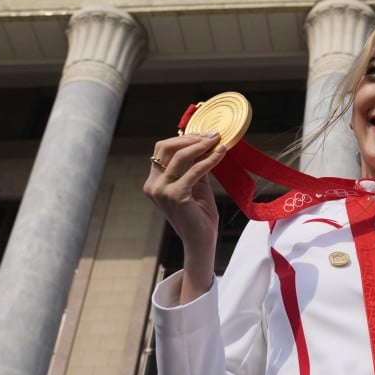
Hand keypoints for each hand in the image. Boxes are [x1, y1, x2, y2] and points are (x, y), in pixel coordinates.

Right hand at [142, 131, 226, 302]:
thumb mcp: (196, 185)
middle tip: (211, 135)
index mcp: (154, 182)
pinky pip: (195, 170)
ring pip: (180, 156)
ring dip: (201, 145)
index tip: (204, 134)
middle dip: (190, 138)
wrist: (201, 240)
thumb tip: (204, 143)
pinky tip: (221, 153)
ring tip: (217, 140)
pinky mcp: (175, 195)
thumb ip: (195, 166)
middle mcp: (153, 185)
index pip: (162, 150)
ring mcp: (161, 190)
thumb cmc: (199, 215)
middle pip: (166, 147)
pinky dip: (209, 159)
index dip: (183, 138)